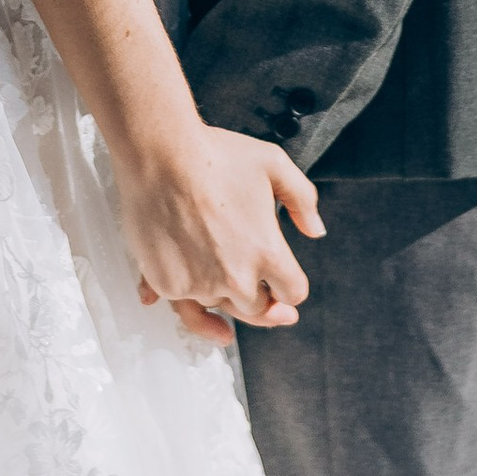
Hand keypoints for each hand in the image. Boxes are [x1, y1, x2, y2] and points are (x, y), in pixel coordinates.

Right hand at [122, 124, 323, 342]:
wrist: (161, 155)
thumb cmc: (217, 155)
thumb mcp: (275, 164)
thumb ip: (303, 199)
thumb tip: (316, 230)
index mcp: (268, 252)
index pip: (293, 293)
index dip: (290, 288)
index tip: (283, 285)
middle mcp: (235, 277)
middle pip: (257, 309)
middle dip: (261, 300)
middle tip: (263, 299)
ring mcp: (200, 283)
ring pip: (220, 310)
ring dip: (225, 306)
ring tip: (227, 320)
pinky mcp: (168, 283)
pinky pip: (183, 309)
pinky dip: (189, 308)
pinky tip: (196, 309)